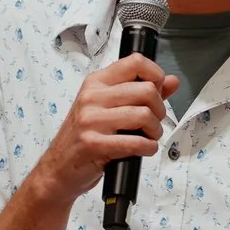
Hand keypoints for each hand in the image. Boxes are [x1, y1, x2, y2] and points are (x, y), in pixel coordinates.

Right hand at [32, 54, 181, 203]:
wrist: (58, 168)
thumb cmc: (84, 137)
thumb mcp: (107, 108)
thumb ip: (140, 92)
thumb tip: (172, 81)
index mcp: (96, 83)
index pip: (136, 62)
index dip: (156, 75)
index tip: (158, 90)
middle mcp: (92, 97)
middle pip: (146, 90)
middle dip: (159, 109)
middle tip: (153, 122)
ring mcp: (91, 120)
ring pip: (144, 115)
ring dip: (155, 131)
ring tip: (148, 137)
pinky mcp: (93, 144)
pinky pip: (135, 142)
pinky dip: (147, 147)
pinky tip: (144, 149)